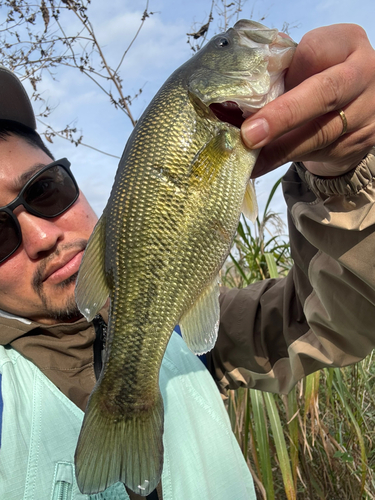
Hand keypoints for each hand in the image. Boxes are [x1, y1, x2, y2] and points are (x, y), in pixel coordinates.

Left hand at [241, 24, 374, 177]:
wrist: (354, 109)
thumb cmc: (316, 80)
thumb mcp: (304, 66)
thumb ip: (280, 74)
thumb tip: (237, 102)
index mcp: (347, 43)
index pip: (313, 51)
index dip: (284, 73)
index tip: (253, 89)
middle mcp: (363, 74)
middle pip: (325, 93)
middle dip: (283, 116)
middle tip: (250, 135)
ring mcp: (365, 111)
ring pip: (321, 133)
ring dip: (280, 149)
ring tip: (250, 159)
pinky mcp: (358, 142)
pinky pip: (319, 153)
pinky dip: (286, 159)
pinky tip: (263, 164)